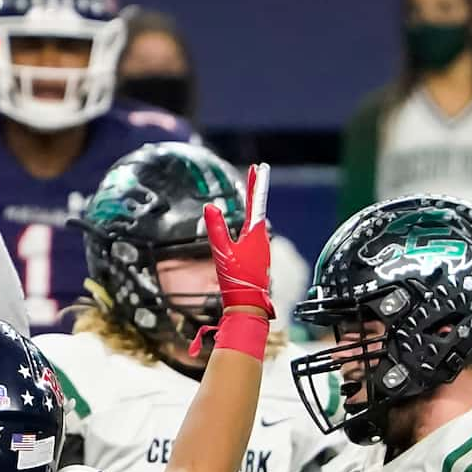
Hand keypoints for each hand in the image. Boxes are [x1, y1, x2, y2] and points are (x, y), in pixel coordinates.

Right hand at [202, 162, 273, 319]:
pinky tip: (248, 226)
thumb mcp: (222, 252)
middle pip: (257, 209)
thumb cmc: (236, 280)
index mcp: (255, 233)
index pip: (256, 201)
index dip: (256, 183)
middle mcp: (262, 238)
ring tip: (253, 192)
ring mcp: (262, 248)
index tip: (259, 167)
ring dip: (253, 207)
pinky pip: (254, 234)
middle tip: (256, 174)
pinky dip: (251, 223)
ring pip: (256, 222)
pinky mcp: (259, 257)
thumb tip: (209, 207)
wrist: (247, 304)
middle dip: (255, 190)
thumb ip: (215, 229)